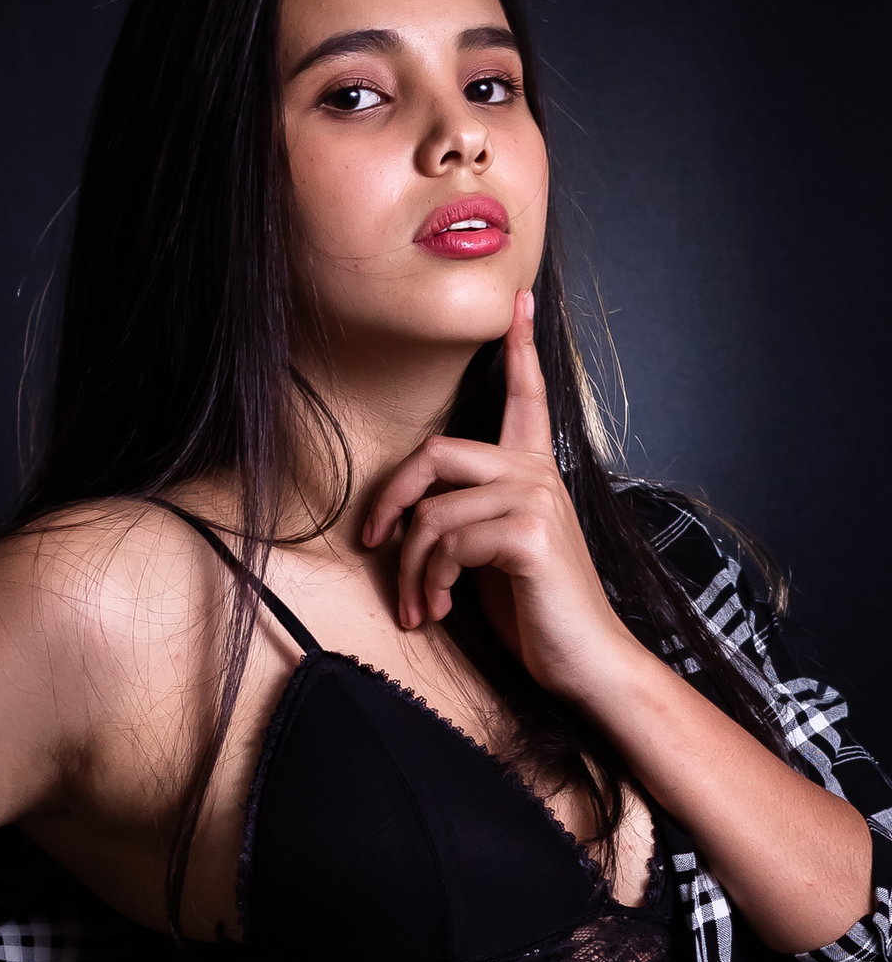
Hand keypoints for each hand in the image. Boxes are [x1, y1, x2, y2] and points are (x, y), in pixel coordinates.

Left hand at [362, 288, 636, 703]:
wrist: (587, 661)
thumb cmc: (539, 612)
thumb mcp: (494, 556)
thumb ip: (467, 519)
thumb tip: (411, 517)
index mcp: (535, 472)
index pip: (527, 397)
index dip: (520, 348)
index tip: (519, 300)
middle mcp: (538, 475)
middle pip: (436, 452)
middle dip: (390, 498)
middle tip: (373, 542)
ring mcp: (536, 500)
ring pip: (433, 512)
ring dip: (410, 567)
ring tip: (419, 604)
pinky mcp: (528, 535)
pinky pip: (448, 542)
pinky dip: (432, 581)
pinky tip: (440, 609)